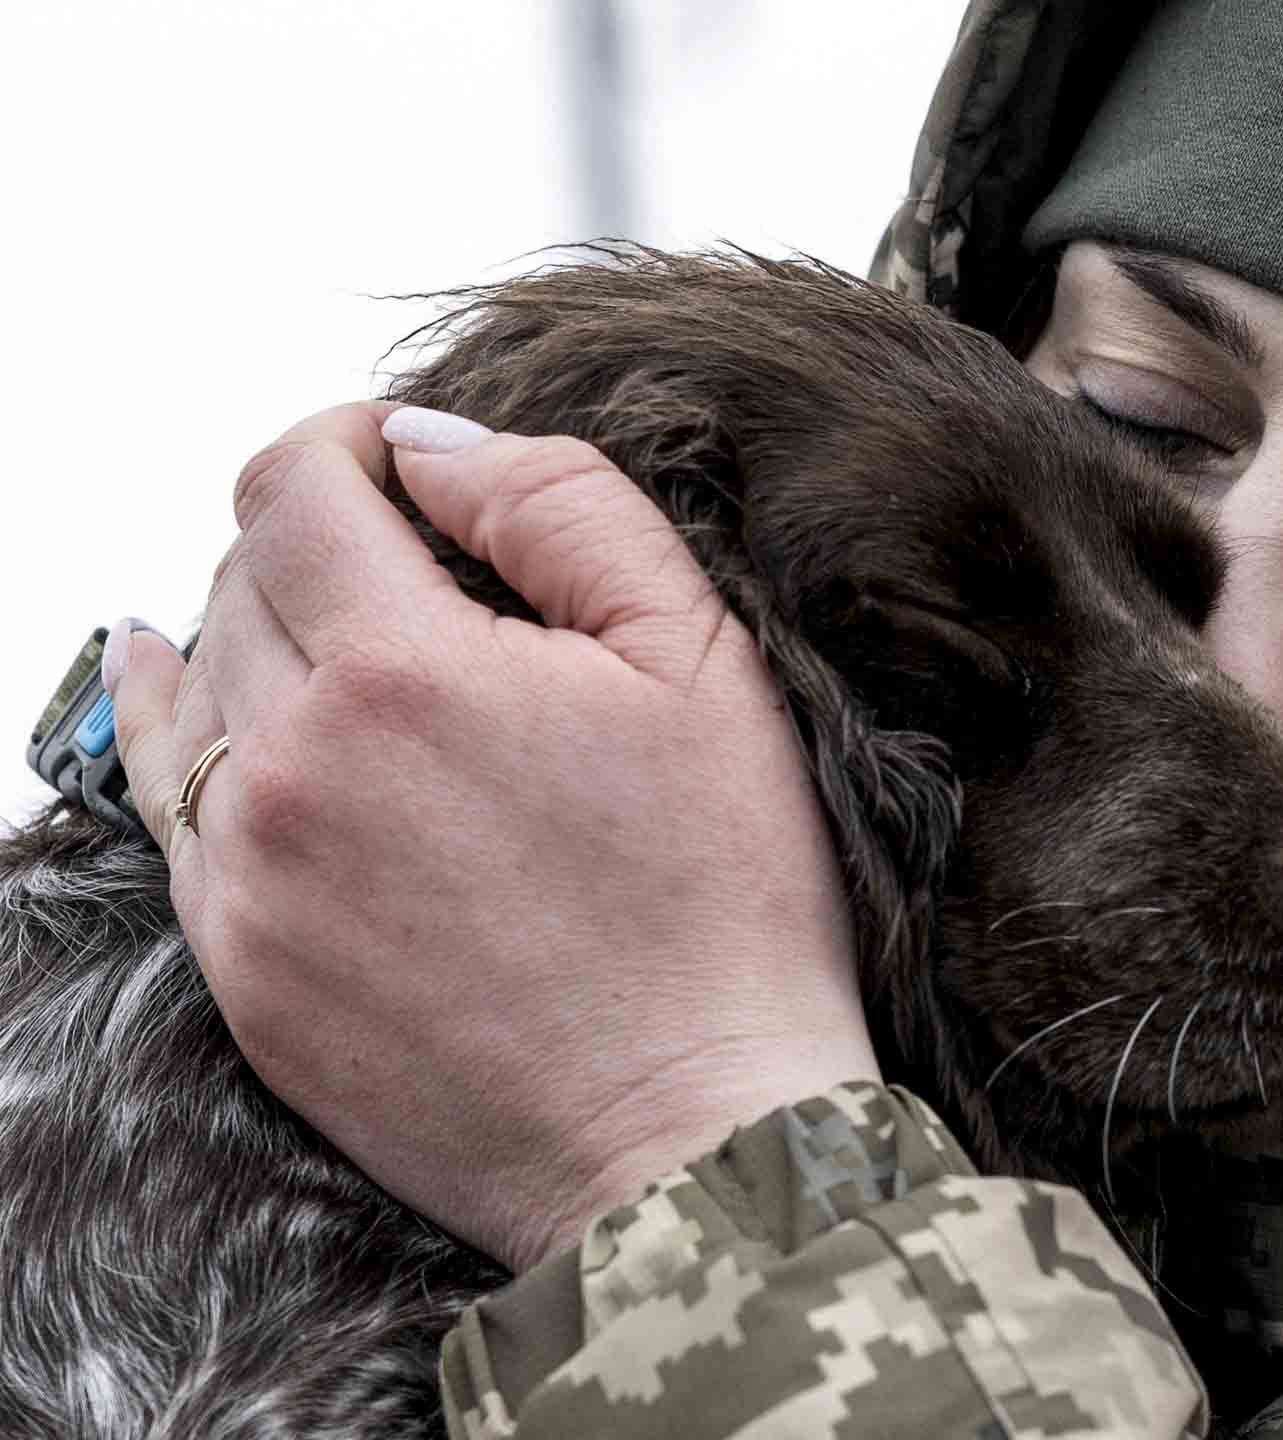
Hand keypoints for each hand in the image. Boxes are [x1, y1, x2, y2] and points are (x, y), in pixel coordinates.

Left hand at [107, 402, 877, 1271]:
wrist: (691, 1140)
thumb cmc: (728, 903)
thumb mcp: (703, 661)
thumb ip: (561, 505)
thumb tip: (427, 443)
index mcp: (402, 671)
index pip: (293, 486)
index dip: (347, 442)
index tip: (405, 463)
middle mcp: (290, 764)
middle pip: (242, 580)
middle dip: (325, 545)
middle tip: (431, 576)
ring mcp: (249, 877)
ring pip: (202, 684)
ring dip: (267, 635)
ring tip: (358, 646)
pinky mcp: (240, 969)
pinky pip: (166, 804)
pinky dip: (171, 724)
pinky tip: (164, 675)